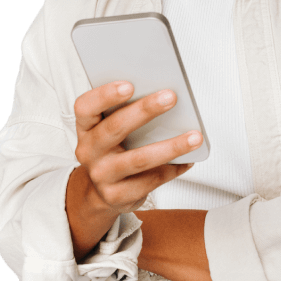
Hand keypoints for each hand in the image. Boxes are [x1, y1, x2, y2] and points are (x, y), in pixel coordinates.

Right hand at [73, 81, 200, 214]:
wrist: (100, 192)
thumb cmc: (111, 150)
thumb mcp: (107, 129)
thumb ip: (124, 112)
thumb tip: (162, 95)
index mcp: (86, 128)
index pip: (85, 107)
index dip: (105, 95)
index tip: (129, 84)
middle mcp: (89, 151)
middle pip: (115, 128)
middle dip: (145, 110)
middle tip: (170, 97)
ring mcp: (102, 175)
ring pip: (139, 159)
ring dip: (170, 146)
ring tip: (194, 136)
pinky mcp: (117, 195)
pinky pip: (151, 180)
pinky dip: (173, 168)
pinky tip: (188, 159)